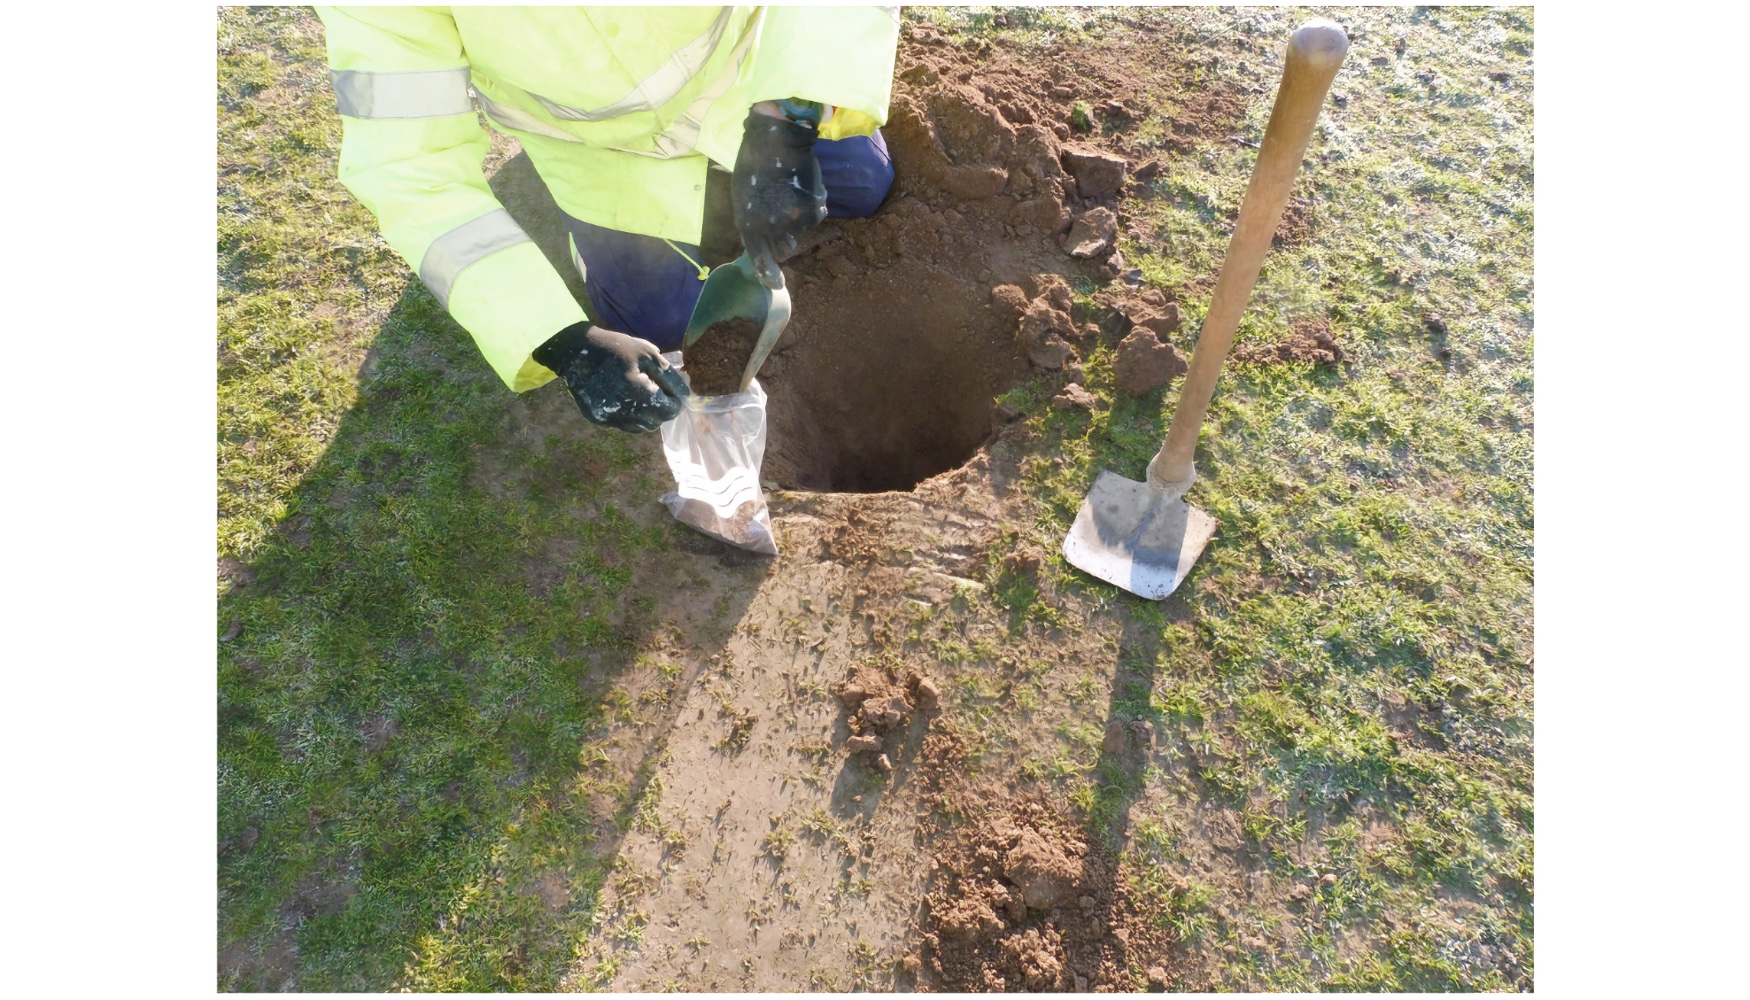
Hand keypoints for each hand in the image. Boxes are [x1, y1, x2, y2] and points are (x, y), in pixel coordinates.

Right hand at [532, 322, 688, 431]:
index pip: (669, 411)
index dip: (675, 403)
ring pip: (639, 427)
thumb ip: (669, 376)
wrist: (575, 352)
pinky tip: (624, 397)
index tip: (673, 392)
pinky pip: (623, 424)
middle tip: (658, 391)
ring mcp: (609, 419)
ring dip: (646, 415)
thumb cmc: (615, 348)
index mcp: (638, 394)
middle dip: (661, 409)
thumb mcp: (647, 354)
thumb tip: (685, 394)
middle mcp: (623, 412)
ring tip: (641, 394)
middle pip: (655, 422)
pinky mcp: (599, 420)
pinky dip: (629, 415)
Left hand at [732, 109, 825, 288]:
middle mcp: (772, 227)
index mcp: (749, 224)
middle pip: (785, 249)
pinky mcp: (813, 211)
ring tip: (790, 194)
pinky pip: (815, 217)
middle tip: (781, 215)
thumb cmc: (754, 165)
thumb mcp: (741, 197)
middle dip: (784, 237)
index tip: (776, 284)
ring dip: (798, 219)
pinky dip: (811, 207)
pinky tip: (802, 189)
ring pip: (802, 232)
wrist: (777, 139)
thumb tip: (768, 244)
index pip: (760, 258)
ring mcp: (794, 221)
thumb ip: (753, 223)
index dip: (769, 274)